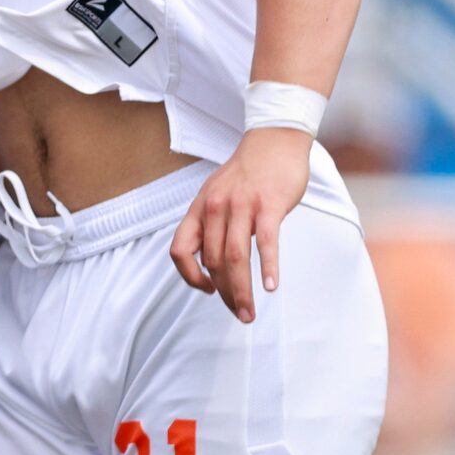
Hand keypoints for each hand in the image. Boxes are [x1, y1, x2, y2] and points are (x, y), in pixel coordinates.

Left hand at [170, 128, 309, 322]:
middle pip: (213, 262)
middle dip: (225, 294)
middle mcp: (215, 208)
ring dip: (242, 291)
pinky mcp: (268, 205)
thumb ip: (212, 225)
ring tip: (250, 313)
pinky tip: (271, 286)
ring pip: (235, 258)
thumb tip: (211, 262)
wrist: (273, 140)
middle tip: (240, 314)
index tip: (208, 291)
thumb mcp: (217, 195)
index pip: (180, 250)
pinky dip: (268, 268)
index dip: (189, 276)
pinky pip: (266, 243)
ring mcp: (241, 206)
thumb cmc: (248, 173)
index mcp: (200, 208)